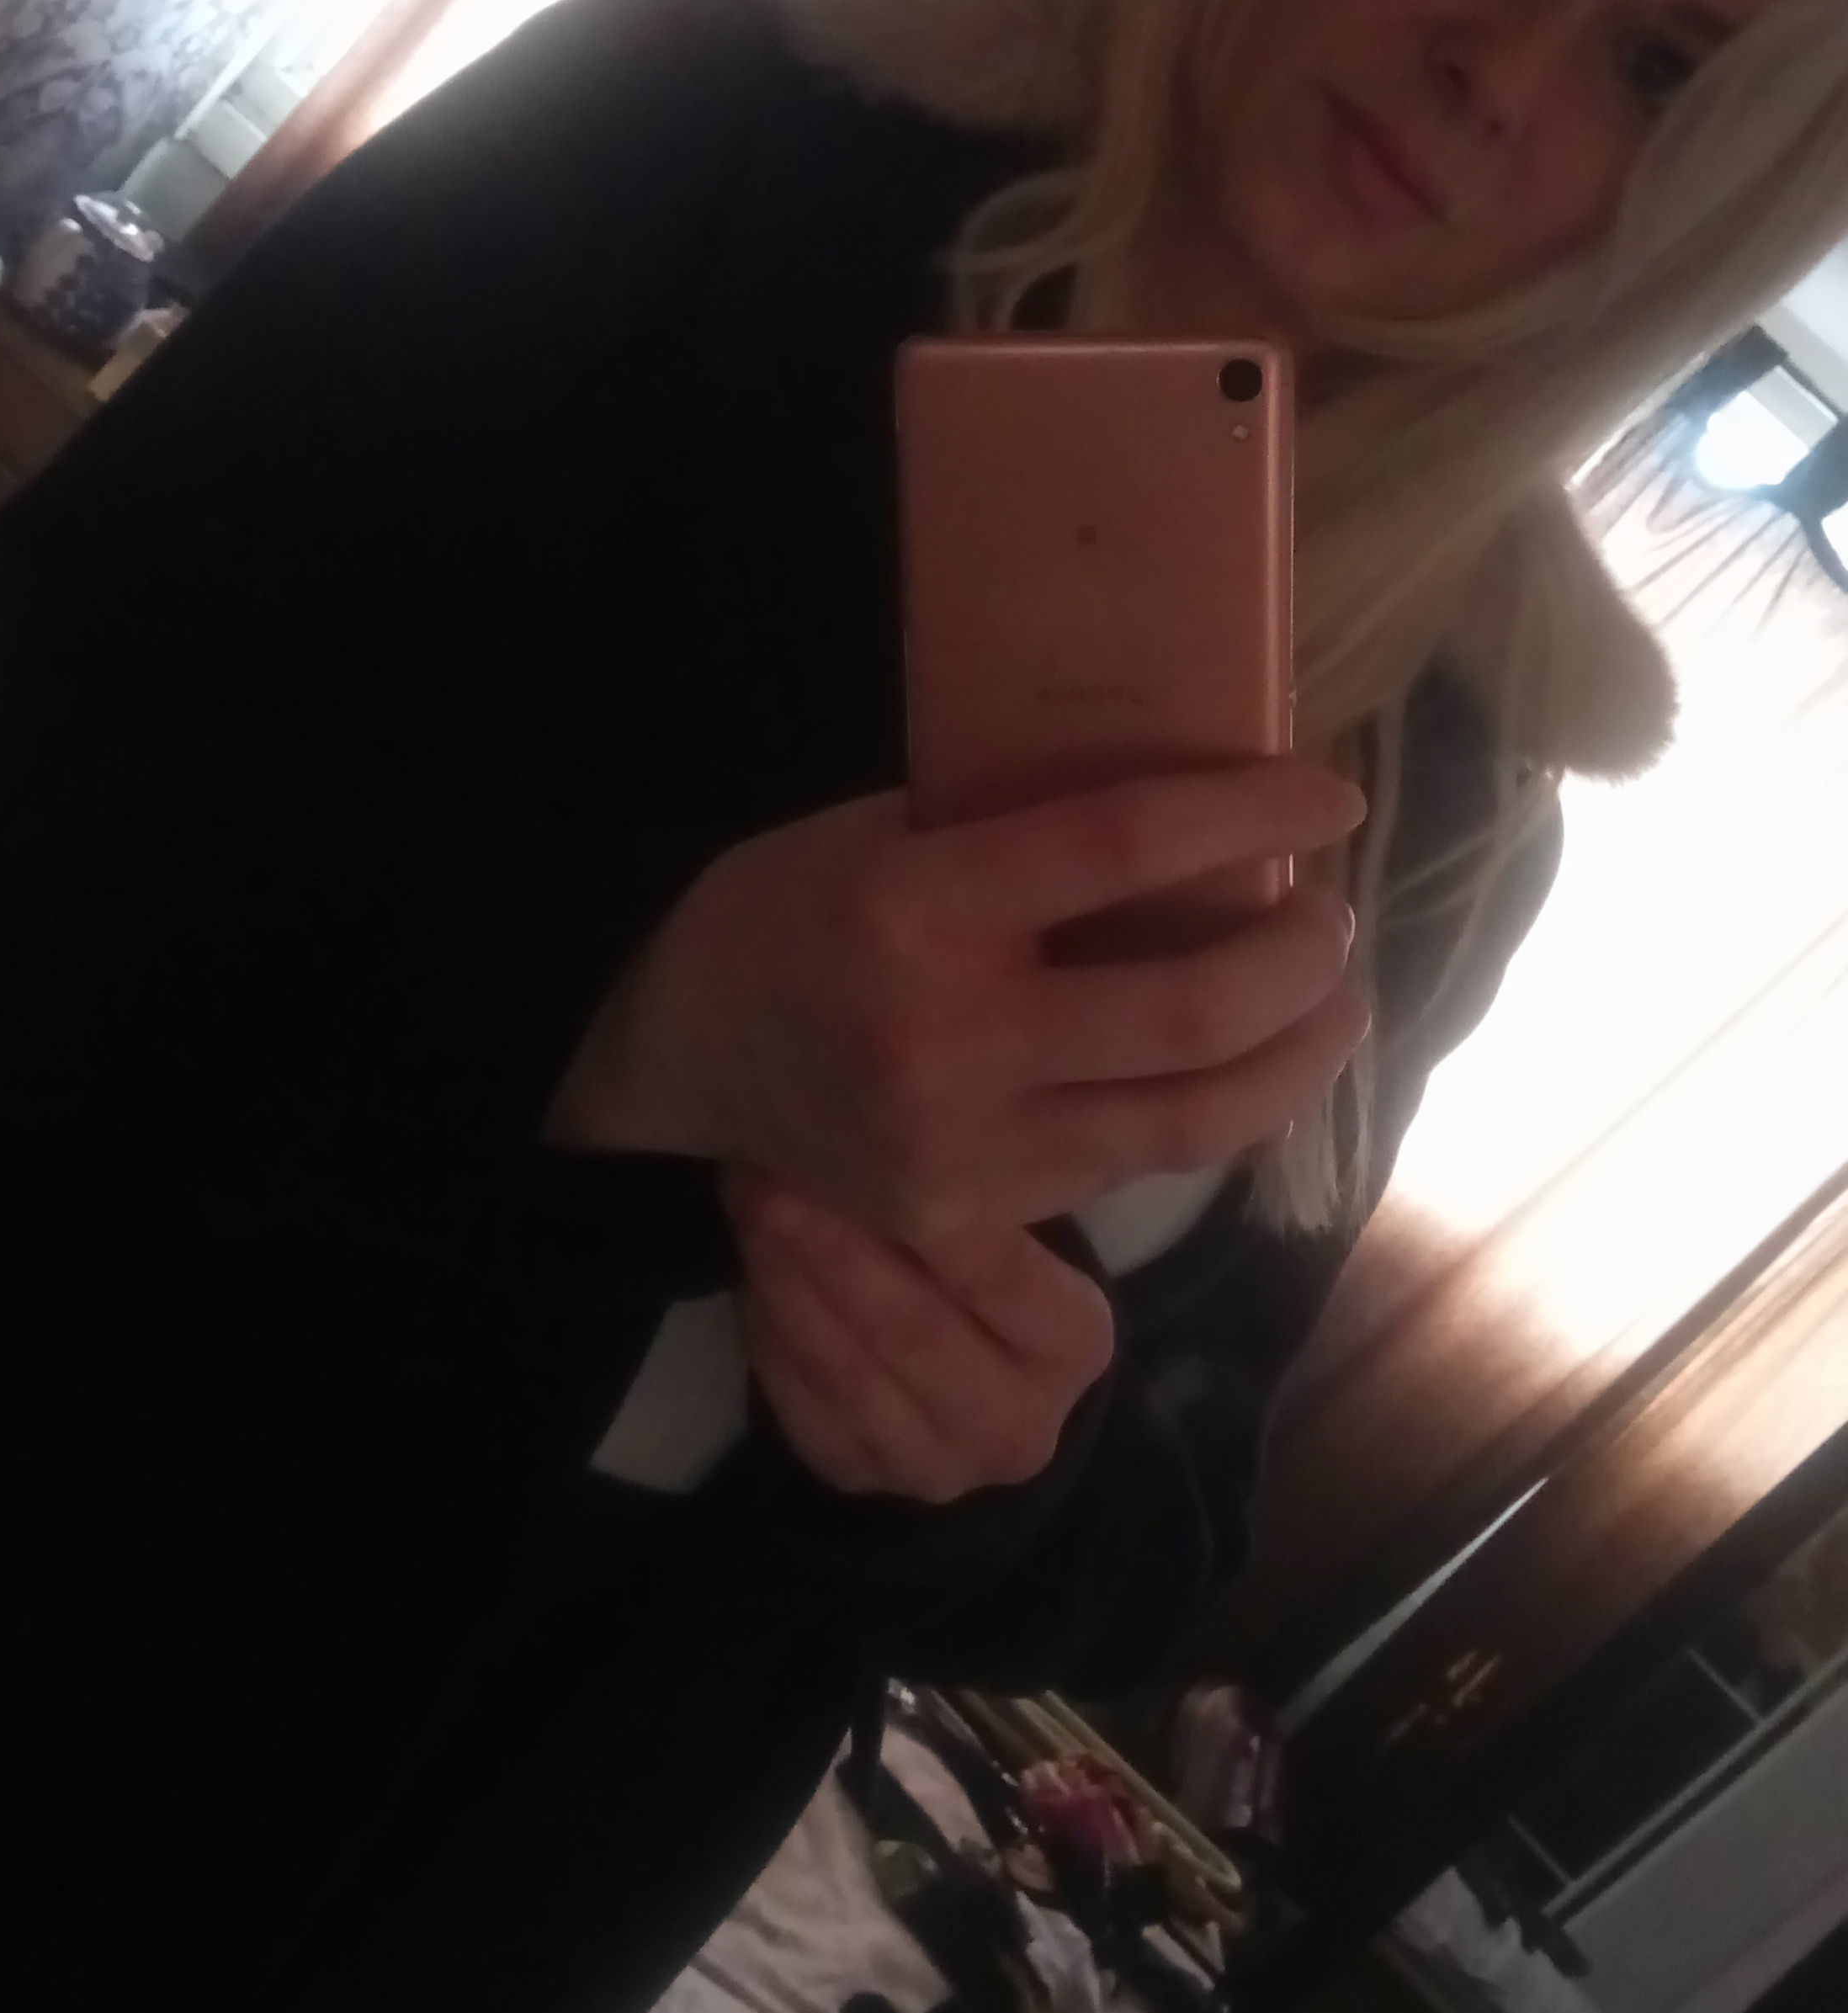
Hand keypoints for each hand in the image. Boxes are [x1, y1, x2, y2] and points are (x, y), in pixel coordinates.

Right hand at [548, 759, 1368, 1242]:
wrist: (676, 1046)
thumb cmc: (792, 903)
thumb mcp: (889, 825)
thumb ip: (1023, 826)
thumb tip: (1201, 805)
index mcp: (918, 906)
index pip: (1122, 848)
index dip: (1248, 819)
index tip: (1329, 799)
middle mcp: (945, 1036)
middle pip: (1188, 1012)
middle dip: (1299, 963)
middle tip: (1334, 920)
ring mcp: (963, 1146)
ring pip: (1190, 1121)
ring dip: (1295, 1059)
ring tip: (1336, 1005)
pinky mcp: (973, 1214)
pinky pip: (1133, 1166)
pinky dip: (1216, 1113)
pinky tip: (1251, 1069)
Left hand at [721, 1165, 1115, 1504]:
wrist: (982, 1382)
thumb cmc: (998, 1268)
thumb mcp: (1014, 1226)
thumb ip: (974, 1195)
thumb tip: (885, 1118)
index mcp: (1074, 1350)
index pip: (996, 1273)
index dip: (916, 1203)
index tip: (842, 1131)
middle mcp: (1018, 1427)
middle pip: (911, 1328)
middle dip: (828, 1242)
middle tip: (767, 1170)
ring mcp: (936, 1468)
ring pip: (845, 1369)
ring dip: (783, 1278)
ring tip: (747, 1201)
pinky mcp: (859, 1479)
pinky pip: (798, 1402)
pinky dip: (767, 1328)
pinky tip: (749, 1265)